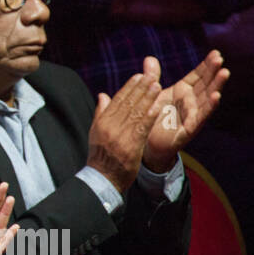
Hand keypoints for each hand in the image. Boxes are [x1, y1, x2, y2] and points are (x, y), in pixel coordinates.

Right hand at [86, 67, 163, 191]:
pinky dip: (150, 116)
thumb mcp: (95, 132)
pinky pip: (142, 128)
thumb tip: (103, 94)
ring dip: (147, 98)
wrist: (102, 178)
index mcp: (102, 121)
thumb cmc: (100, 156)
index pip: (117, 100)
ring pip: (136, 113)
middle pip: (128, 103)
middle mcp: (110, 126)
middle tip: (151, 75)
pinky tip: (158, 107)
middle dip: (140, 88)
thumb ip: (101, 112)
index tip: (139, 76)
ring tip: (156, 86)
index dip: (129, 87)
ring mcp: (120, 136)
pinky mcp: (131, 146)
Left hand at [143, 51, 228, 172]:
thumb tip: (149, 58)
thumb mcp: (152, 94)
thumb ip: (152, 76)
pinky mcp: (189, 128)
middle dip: (213, 71)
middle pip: (205, 84)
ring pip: (207, 98)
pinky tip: (216, 96)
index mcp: (182, 92)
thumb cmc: (152, 117)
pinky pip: (201, 116)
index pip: (197, 76)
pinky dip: (209, 106)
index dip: (206, 65)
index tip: (216, 53)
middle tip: (220, 58)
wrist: (146, 143)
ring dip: (217, 85)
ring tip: (225, 73)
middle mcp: (190, 101)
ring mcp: (192, 115)